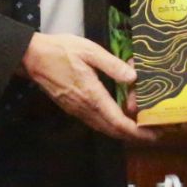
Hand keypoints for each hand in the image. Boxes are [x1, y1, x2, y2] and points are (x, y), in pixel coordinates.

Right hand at [21, 33, 154, 142]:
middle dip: (135, 136)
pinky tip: (119, 118)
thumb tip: (133, 78)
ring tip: (141, 128)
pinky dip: (111, 125)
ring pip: (104, 128)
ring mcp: (77, 111)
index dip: (138, 132)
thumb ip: (112, 65)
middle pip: (113, 131)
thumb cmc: (60, 51)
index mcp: (92, 96)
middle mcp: (85, 109)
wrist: (32, 57)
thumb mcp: (90, 51)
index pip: (118, 122)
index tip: (154, 134)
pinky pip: (95, 122)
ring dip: (123, 132)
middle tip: (154, 134)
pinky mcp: (72, 108)